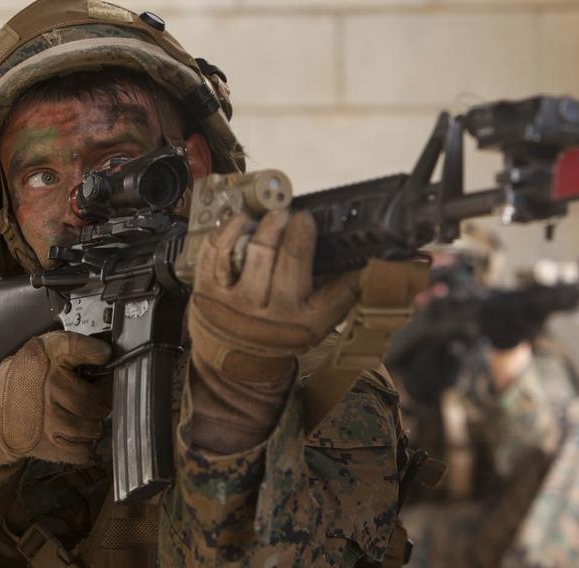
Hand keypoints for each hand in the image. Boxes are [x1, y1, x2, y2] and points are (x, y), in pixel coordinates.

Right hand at [0, 330, 112, 465]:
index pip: (76, 347)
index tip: (104, 355)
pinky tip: (70, 432)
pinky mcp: (47, 446)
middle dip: (101, 400)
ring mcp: (48, 420)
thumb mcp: (43, 352)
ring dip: (91, 423)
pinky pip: (84, 450)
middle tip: (92, 396)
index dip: (96, 351)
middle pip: (99, 400)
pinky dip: (82, 444)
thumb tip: (108, 354)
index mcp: (45, 358)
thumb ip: (74, 348)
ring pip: (93, 427)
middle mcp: (48, 387)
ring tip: (78, 414)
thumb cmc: (23, 383)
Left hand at [188, 209, 359, 383]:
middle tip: (297, 215)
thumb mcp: (319, 321)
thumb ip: (343, 291)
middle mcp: (273, 315)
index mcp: (306, 322)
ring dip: (266, 226)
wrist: (236, 364)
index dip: (325, 251)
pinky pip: (218, 251)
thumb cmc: (283, 332)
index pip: (328, 285)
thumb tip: (370, 258)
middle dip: (294, 229)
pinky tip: (243, 221)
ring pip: (254, 252)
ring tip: (274, 216)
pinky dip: (231, 229)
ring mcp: (237, 304)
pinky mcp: (208, 292)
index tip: (314, 222)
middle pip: (288, 259)